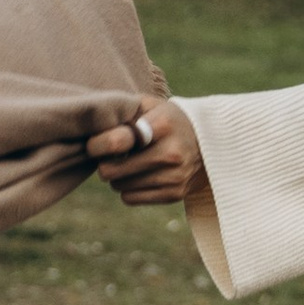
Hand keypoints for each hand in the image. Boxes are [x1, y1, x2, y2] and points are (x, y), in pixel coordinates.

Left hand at [87, 96, 203, 206]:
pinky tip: (138, 176)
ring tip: (128, 164)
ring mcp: (174, 176)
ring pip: (119, 187)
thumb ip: (123, 112)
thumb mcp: (151, 106)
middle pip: (112, 171)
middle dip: (105, 163)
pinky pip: (131, 198)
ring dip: (117, 178)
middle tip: (110, 156)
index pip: (116, 141)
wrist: (213, 142)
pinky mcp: (175, 194)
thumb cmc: (169, 120)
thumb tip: (91, 128)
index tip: (94, 144)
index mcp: (162, 125)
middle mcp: (170, 152)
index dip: (97, 145)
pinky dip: (128, 189)